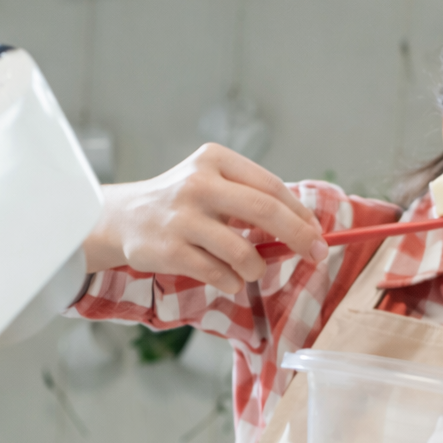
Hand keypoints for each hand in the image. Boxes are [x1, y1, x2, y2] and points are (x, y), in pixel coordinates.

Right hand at [82, 144, 327, 292]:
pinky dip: (232, 282)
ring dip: (257, 269)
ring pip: (244, 252)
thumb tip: (307, 228)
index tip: (319, 234)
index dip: (300, 213)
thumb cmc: (182, 204)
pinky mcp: (171, 250)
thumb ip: (252, 200)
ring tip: (251, 270)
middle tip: (316, 255)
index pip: (271, 187)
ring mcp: (183, 218)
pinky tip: (228, 279)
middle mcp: (198, 184)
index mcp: (214, 160)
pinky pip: (220, 274)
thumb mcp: (213, 184)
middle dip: (299, 237)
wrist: (124, 218)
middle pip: (266, 212)